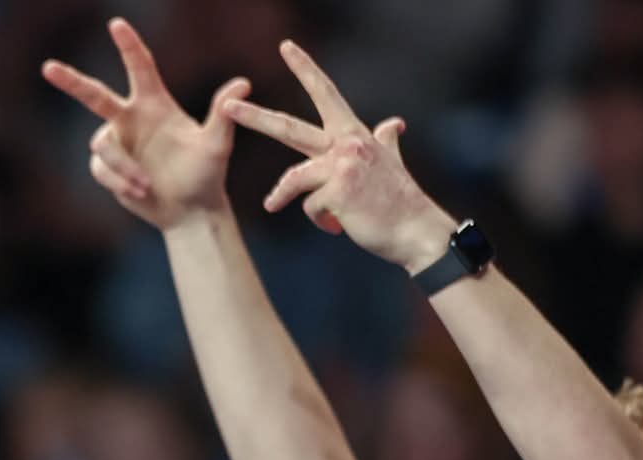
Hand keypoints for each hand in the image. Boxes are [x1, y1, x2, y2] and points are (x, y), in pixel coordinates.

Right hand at [41, 18, 250, 230]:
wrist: (190, 210)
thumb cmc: (207, 174)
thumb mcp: (217, 144)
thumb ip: (223, 113)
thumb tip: (243, 84)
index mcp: (155, 104)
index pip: (140, 67)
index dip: (128, 45)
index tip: (117, 24)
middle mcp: (131, 120)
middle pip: (94, 95)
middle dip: (71, 81)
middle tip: (48, 67)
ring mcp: (118, 144)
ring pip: (102, 144)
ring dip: (122, 165)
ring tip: (145, 184)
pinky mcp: (108, 170)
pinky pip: (102, 169)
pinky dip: (119, 180)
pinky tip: (138, 191)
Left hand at [226, 41, 457, 271]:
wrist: (415, 229)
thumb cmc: (398, 200)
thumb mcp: (390, 162)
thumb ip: (386, 140)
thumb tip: (395, 124)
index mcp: (353, 133)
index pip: (325, 93)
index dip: (305, 68)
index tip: (286, 48)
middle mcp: (346, 143)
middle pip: (289, 128)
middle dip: (255, 117)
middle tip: (227, 106)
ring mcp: (341, 165)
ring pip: (294, 180)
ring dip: (286, 199)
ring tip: (305, 214)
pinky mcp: (338, 191)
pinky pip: (310, 208)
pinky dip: (321, 221)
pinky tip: (340, 225)